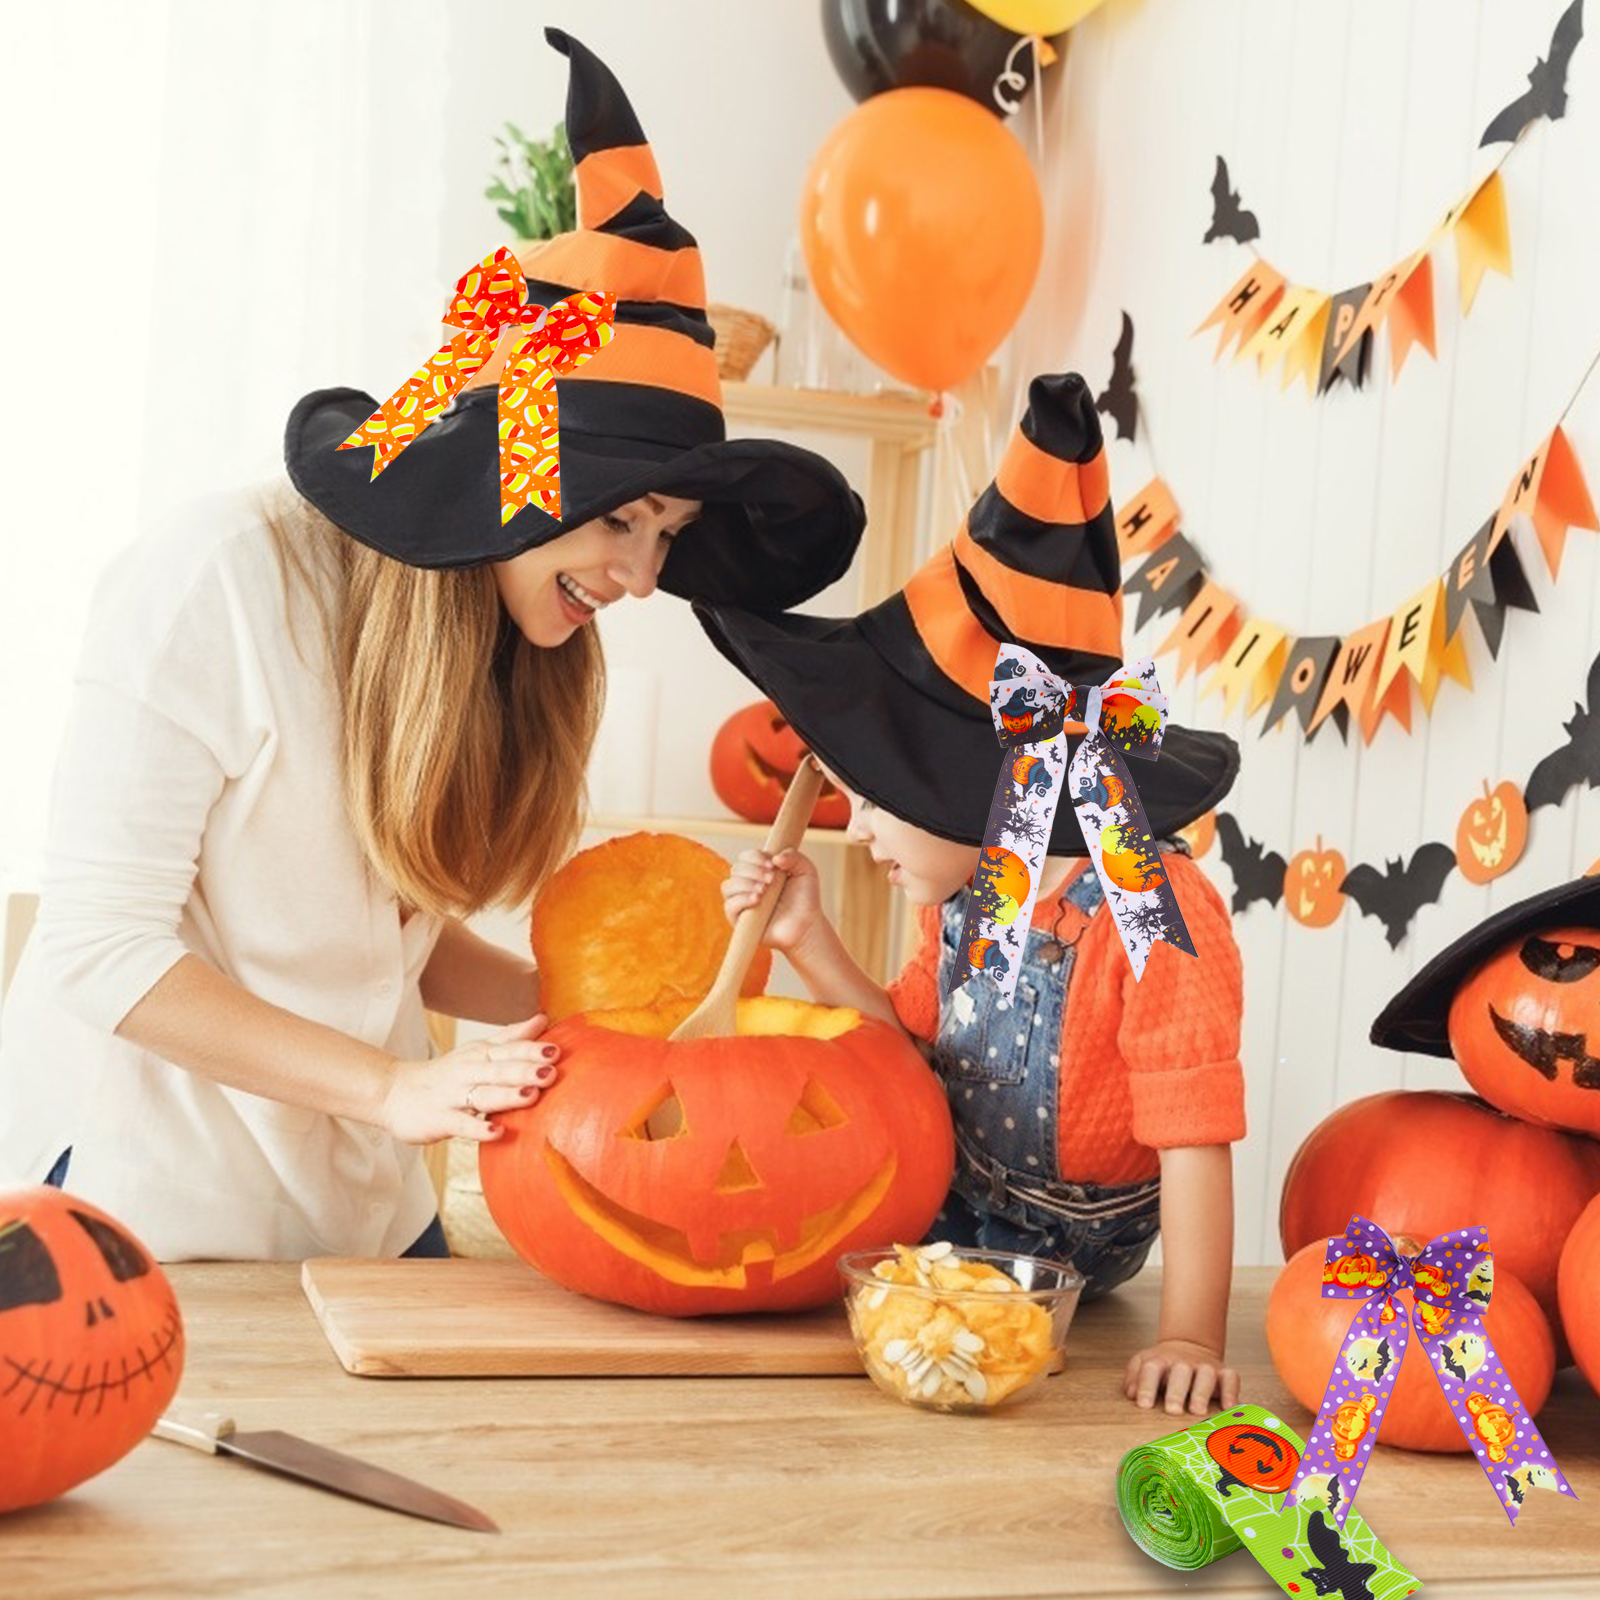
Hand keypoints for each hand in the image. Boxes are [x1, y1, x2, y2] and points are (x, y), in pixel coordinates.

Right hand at [377, 1014, 560, 1144]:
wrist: (393, 1092)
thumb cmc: (446, 1074)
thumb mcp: (478, 1050)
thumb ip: (511, 1037)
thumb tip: (543, 1019)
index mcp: (480, 1054)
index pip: (509, 1049)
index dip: (532, 1050)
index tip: (558, 1050)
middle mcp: (468, 1071)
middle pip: (500, 1069)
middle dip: (526, 1070)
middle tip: (552, 1072)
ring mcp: (453, 1096)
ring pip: (483, 1094)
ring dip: (507, 1095)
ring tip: (532, 1095)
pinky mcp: (439, 1120)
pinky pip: (461, 1124)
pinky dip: (478, 1128)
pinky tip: (497, 1132)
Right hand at [721, 847, 821, 952]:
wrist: (807, 925)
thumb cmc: (805, 898)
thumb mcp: (806, 870)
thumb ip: (794, 856)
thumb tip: (775, 857)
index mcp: (759, 871)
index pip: (745, 857)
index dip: (755, 856)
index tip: (772, 864)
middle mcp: (747, 885)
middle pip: (736, 869)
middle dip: (753, 871)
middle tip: (772, 879)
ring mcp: (742, 903)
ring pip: (728, 886)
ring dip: (745, 883)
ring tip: (764, 889)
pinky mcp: (739, 921)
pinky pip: (729, 906)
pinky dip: (741, 899)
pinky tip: (757, 899)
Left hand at [1124, 1339, 1240, 1415]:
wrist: (1188, 1346)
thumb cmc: (1163, 1367)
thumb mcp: (1143, 1365)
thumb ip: (1134, 1378)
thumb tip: (1130, 1394)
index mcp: (1160, 1361)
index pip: (1151, 1369)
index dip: (1146, 1385)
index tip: (1143, 1405)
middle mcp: (1183, 1363)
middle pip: (1180, 1371)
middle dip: (1176, 1391)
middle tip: (1172, 1410)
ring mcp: (1205, 1367)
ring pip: (1206, 1374)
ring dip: (1202, 1392)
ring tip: (1197, 1411)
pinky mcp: (1223, 1372)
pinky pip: (1231, 1378)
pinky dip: (1231, 1392)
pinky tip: (1229, 1408)